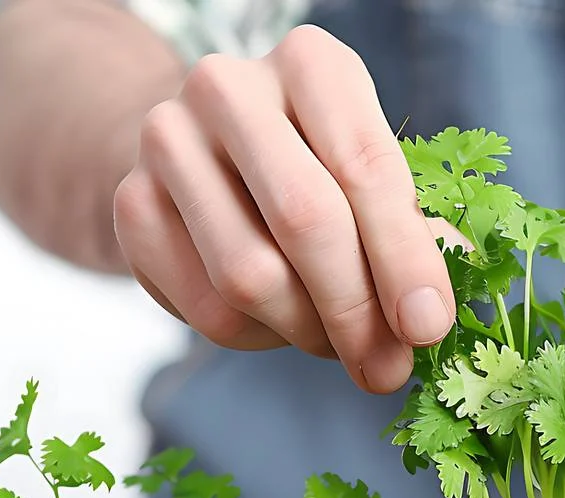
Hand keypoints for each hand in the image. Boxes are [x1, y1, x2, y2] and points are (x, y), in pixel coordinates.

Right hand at [112, 25, 456, 392]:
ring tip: (339, 343)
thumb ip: (413, 232)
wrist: (208, 153)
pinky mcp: (131, 204)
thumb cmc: (318, 166)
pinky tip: (282, 326)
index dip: (404, 258)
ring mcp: (167, 142)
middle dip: (357, 311)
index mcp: (311, 63)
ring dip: (308, 331)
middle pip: (304, 220)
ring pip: (249, 275)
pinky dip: (257, 336)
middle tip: (388, 368)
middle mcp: (228, 87)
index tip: (428, 327)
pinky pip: (204, 305)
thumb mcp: (375, 177)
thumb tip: (433, 314)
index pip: (367, 167)